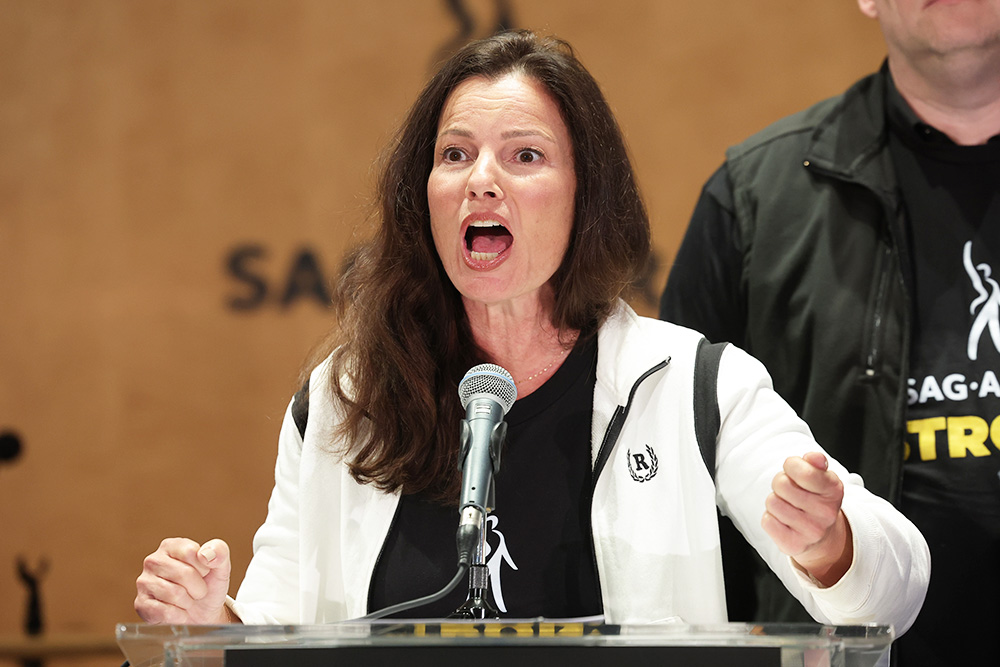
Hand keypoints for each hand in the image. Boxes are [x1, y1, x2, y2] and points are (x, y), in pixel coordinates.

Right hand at [135, 537, 234, 623]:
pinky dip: (178, 616)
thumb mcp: (220, 566)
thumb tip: (205, 554)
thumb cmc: (209, 586)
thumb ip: (219, 551)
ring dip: (188, 602)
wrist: (203, 615)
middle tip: (198, 590)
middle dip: (198, 587)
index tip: (205, 572)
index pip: (191, 553)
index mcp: (171, 546)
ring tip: (187, 600)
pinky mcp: (141, 604)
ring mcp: (144, 582)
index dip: (204, 568)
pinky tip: (178, 611)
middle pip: (183, 574)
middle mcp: (153, 561)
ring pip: (174, 594)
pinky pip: (164, 612)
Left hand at [762, 452, 852, 586]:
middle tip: (791, 491)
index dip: (792, 465)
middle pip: (781, 484)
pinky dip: (771, 518)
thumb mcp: (821, 477)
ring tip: (788, 506)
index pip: (803, 471)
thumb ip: (815, 462)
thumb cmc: (816, 499)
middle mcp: (826, 513)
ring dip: (776, 501)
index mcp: (834, 490)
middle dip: (781, 483)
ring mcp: (811, 532)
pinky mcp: (794, 545)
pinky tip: (784, 520)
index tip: (795, 470)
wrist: (822, 535)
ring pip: (772, 502)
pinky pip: (767, 521)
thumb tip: (814, 458)